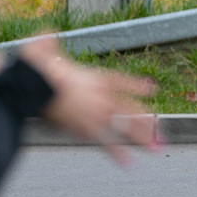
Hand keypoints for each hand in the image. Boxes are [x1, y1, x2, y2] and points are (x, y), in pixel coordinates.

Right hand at [19, 37, 161, 164]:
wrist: (35, 87)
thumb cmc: (36, 69)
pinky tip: (129, 163)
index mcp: (95, 78)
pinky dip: (116, 153)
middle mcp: (102, 96)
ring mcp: (97, 113)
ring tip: (156, 149)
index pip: (121, 82)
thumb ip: (49, 43)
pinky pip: (105, 142)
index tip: (153, 89)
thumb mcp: (44, 51)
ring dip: (141, 139)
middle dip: (147, 121)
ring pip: (124, 127)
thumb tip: (46, 33)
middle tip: (162, 132)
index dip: (137, 86)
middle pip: (130, 109)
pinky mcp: (86, 128)